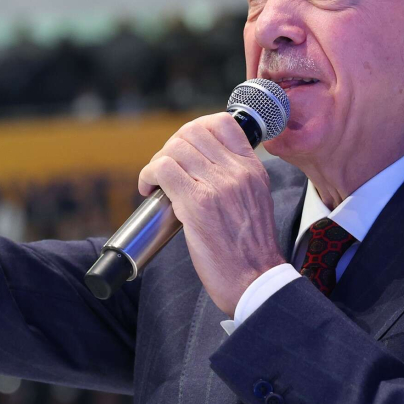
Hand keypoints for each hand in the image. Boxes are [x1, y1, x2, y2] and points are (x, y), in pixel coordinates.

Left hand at [137, 113, 283, 315]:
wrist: (256, 280)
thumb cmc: (250, 249)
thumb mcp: (255, 200)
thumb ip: (236, 178)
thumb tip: (202, 165)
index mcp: (252, 169)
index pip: (223, 122)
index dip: (196, 128)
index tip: (185, 148)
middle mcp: (237, 172)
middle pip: (193, 131)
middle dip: (171, 146)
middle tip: (165, 168)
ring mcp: (217, 186)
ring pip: (175, 148)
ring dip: (157, 162)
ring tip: (155, 181)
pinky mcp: (197, 204)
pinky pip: (163, 170)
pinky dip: (148, 175)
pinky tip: (148, 190)